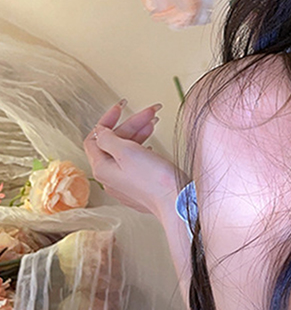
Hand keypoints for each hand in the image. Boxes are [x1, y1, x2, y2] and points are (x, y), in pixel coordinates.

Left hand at [84, 100, 179, 216]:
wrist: (176, 201)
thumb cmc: (154, 179)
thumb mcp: (127, 152)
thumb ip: (109, 139)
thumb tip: (99, 132)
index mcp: (103, 168)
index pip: (94, 138)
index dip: (107, 120)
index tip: (120, 107)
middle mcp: (110, 177)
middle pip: (113, 143)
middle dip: (131, 124)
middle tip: (149, 112)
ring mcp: (125, 183)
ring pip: (125, 151)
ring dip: (138, 133)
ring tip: (154, 123)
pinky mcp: (139, 186)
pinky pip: (135, 161)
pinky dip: (142, 147)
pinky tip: (152, 145)